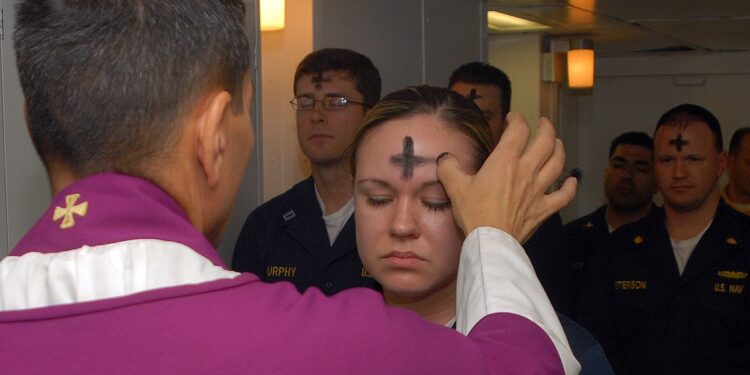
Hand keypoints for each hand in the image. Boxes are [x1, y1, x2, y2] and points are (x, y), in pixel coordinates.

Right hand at [436, 113, 576, 241]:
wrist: (490, 240)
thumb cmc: (473, 212)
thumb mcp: (454, 186)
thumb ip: (448, 167)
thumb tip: (445, 158)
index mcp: (505, 161)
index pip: (518, 131)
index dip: (517, 119)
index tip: (512, 119)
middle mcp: (526, 170)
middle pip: (545, 142)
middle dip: (546, 128)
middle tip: (542, 123)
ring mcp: (538, 190)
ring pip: (558, 163)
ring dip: (560, 149)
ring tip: (557, 143)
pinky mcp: (544, 209)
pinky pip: (564, 195)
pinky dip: (570, 186)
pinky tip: (572, 180)